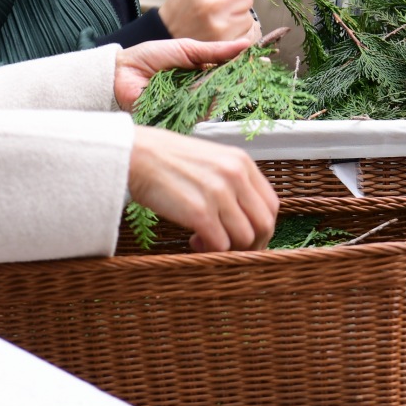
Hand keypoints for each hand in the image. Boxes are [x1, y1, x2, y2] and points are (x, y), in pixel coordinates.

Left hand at [114, 36, 250, 109]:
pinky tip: (210, 93)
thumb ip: (215, 50)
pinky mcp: (181, 117)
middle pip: (227, 87)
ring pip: (216, 100)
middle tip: (256, 70)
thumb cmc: (150, 57)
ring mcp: (192, 104)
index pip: (230, 70)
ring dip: (223, 90)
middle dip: (241, 79)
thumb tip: (245, 45)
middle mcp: (200, 89)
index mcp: (202, 71)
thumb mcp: (186, 48)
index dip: (246, 67)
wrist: (121, 72)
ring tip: (231, 79)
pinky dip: (205, 102)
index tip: (264, 60)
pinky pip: (199, 112)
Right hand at [127, 125, 278, 251]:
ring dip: (229, 249)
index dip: (262, 227)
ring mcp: (218, 194)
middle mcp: (235, 176)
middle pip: (263, 224)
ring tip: (206, 241)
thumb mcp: (211, 160)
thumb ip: (232, 181)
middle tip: (232, 249)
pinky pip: (220, 245)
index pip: (271, 205)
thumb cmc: (167, 159)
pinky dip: (210, 251)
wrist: (135, 154)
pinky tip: (194, 241)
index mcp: (241, 162)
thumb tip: (244, 214)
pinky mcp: (199, 212)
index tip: (249, 237)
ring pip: (244, 238)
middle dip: (252, 244)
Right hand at [159, 0, 261, 42]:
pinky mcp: (224, 40)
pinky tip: (221, 27)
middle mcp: (207, 2)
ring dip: (238, 11)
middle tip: (217, 3)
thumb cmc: (188, 1)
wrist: (169, 33)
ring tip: (218, 15)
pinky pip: (247, 25)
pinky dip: (238, 26)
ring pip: (247, 9)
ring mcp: (216, 23)